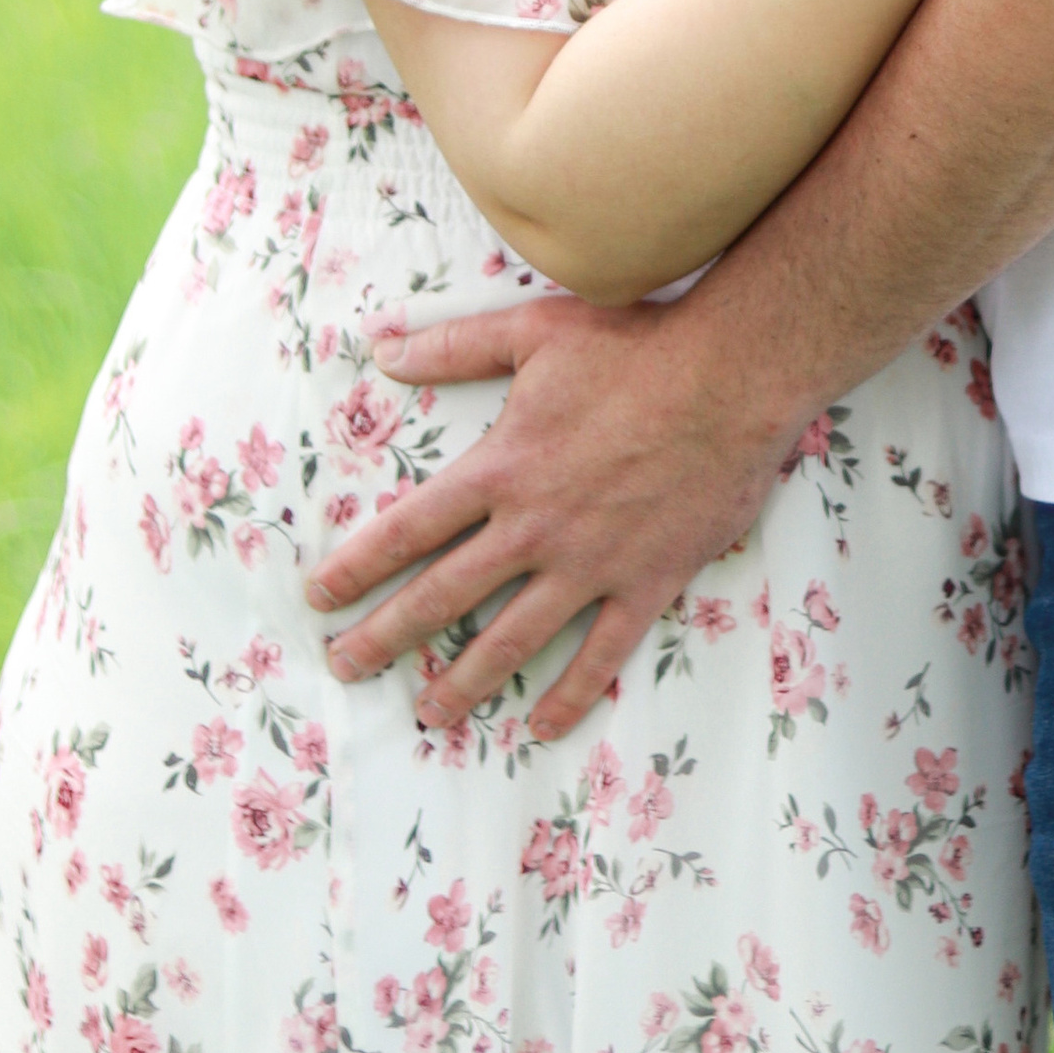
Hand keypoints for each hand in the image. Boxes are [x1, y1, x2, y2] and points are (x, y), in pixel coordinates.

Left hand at [304, 288, 807, 735]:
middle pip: (443, 596)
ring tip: (431, 712)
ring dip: (465, 680)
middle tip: (347, 667)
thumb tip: (383, 350)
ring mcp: (589, 562)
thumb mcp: (535, 328)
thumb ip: (455, 345)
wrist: (732, 376)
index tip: (320, 598)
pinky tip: (542, 724)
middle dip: (386, 637)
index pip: (409, 530)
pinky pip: (601, 652)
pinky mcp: (645, 581)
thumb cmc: (636, 345)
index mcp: (500, 469)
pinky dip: (571, 694)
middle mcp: (534, 527)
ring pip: (512, 639)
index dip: (358, 567)